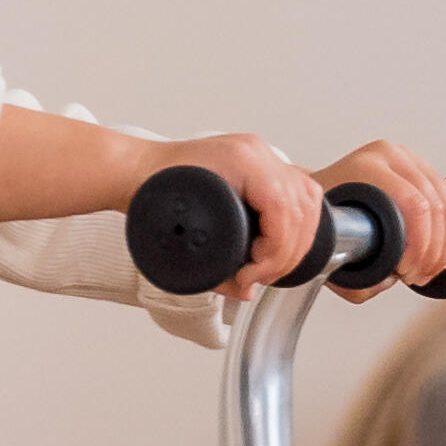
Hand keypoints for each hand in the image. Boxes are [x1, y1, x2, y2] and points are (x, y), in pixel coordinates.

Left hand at [159, 132, 323, 292]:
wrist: (138, 169)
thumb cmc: (148, 191)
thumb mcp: (179, 232)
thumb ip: (213, 269)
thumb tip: (245, 292)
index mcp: (241, 161)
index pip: (283, 207)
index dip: (277, 249)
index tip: (255, 272)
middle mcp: (257, 153)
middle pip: (301, 207)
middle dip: (286, 252)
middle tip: (260, 276)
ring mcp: (262, 156)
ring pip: (307, 201)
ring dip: (296, 241)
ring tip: (268, 265)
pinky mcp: (262, 166)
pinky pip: (299, 194)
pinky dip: (297, 225)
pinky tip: (282, 244)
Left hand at [318, 139, 445, 288]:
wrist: (321, 195)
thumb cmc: (324, 218)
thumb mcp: (331, 248)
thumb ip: (354, 276)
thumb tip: (390, 280)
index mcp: (368, 166)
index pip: (414, 205)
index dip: (420, 246)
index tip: (406, 271)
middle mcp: (391, 156)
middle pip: (435, 206)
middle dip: (434, 251)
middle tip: (418, 276)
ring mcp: (409, 159)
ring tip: (429, 270)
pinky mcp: (422, 170)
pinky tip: (443, 254)